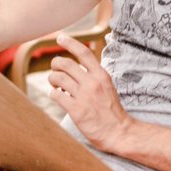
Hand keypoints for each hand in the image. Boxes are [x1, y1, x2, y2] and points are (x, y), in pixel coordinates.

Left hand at [46, 35, 131, 152]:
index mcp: (101, 75)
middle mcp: (92, 83)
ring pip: (58, 78)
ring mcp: (84, 96)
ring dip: (52, 80)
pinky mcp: (76, 110)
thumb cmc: (111, 110)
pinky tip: (58, 96)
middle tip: (55, 69)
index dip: (70, 43)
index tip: (60, 37)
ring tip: (56, 85)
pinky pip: (56, 95)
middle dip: (55, 64)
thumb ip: (94, 76)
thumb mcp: (107, 87)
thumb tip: (75, 67)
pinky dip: (53, 94)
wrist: (119, 132)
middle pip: (65, 64)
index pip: (84, 53)